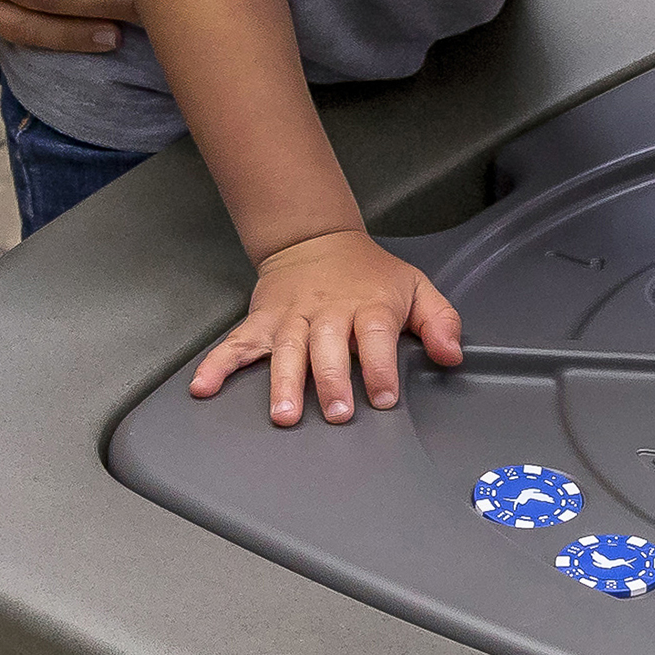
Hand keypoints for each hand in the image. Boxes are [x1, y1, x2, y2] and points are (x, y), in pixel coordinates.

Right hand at [188, 229, 465, 425]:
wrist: (316, 240)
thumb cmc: (370, 275)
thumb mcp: (416, 288)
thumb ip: (440, 321)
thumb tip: (451, 355)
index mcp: (368, 306)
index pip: (376, 336)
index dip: (381, 367)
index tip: (383, 397)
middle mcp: (327, 313)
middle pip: (328, 347)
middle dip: (332, 380)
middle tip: (337, 412)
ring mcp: (291, 318)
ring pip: (286, 350)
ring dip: (284, 382)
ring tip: (283, 414)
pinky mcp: (262, 322)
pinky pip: (237, 344)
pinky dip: (218, 364)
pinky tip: (204, 387)